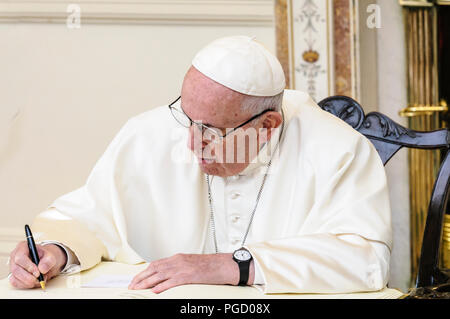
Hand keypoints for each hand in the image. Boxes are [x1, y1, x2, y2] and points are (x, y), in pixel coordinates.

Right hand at [9, 241, 66, 288]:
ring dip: (28, 282)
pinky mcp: (14, 275)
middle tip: (39, 279)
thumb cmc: (47, 257)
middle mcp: (15, 256)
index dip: (28, 266)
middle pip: (16, 269)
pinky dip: (26, 285)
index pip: (20, 257)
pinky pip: (16, 283)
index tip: (38, 273)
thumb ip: (48, 261)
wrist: (47, 262)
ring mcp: (13, 266)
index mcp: (23, 247)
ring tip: (40, 280)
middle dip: (28, 277)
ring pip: (15, 278)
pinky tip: (34, 282)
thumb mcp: (51, 256)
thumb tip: (42, 269)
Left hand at [128, 253, 253, 292]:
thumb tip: (166, 274)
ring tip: (138, 288)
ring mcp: (182, 268)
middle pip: (154, 269)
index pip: (156, 264)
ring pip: (159, 275)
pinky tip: (154, 290)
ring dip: (146, 282)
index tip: (136, 278)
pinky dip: (161, 286)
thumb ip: (179, 266)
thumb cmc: (210, 265)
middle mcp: (178, 261)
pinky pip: (172, 281)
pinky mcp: (188, 276)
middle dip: (141, 277)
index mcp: (178, 257)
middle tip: (132, 285)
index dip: (144, 271)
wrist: (223, 265)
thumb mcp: (191, 263)